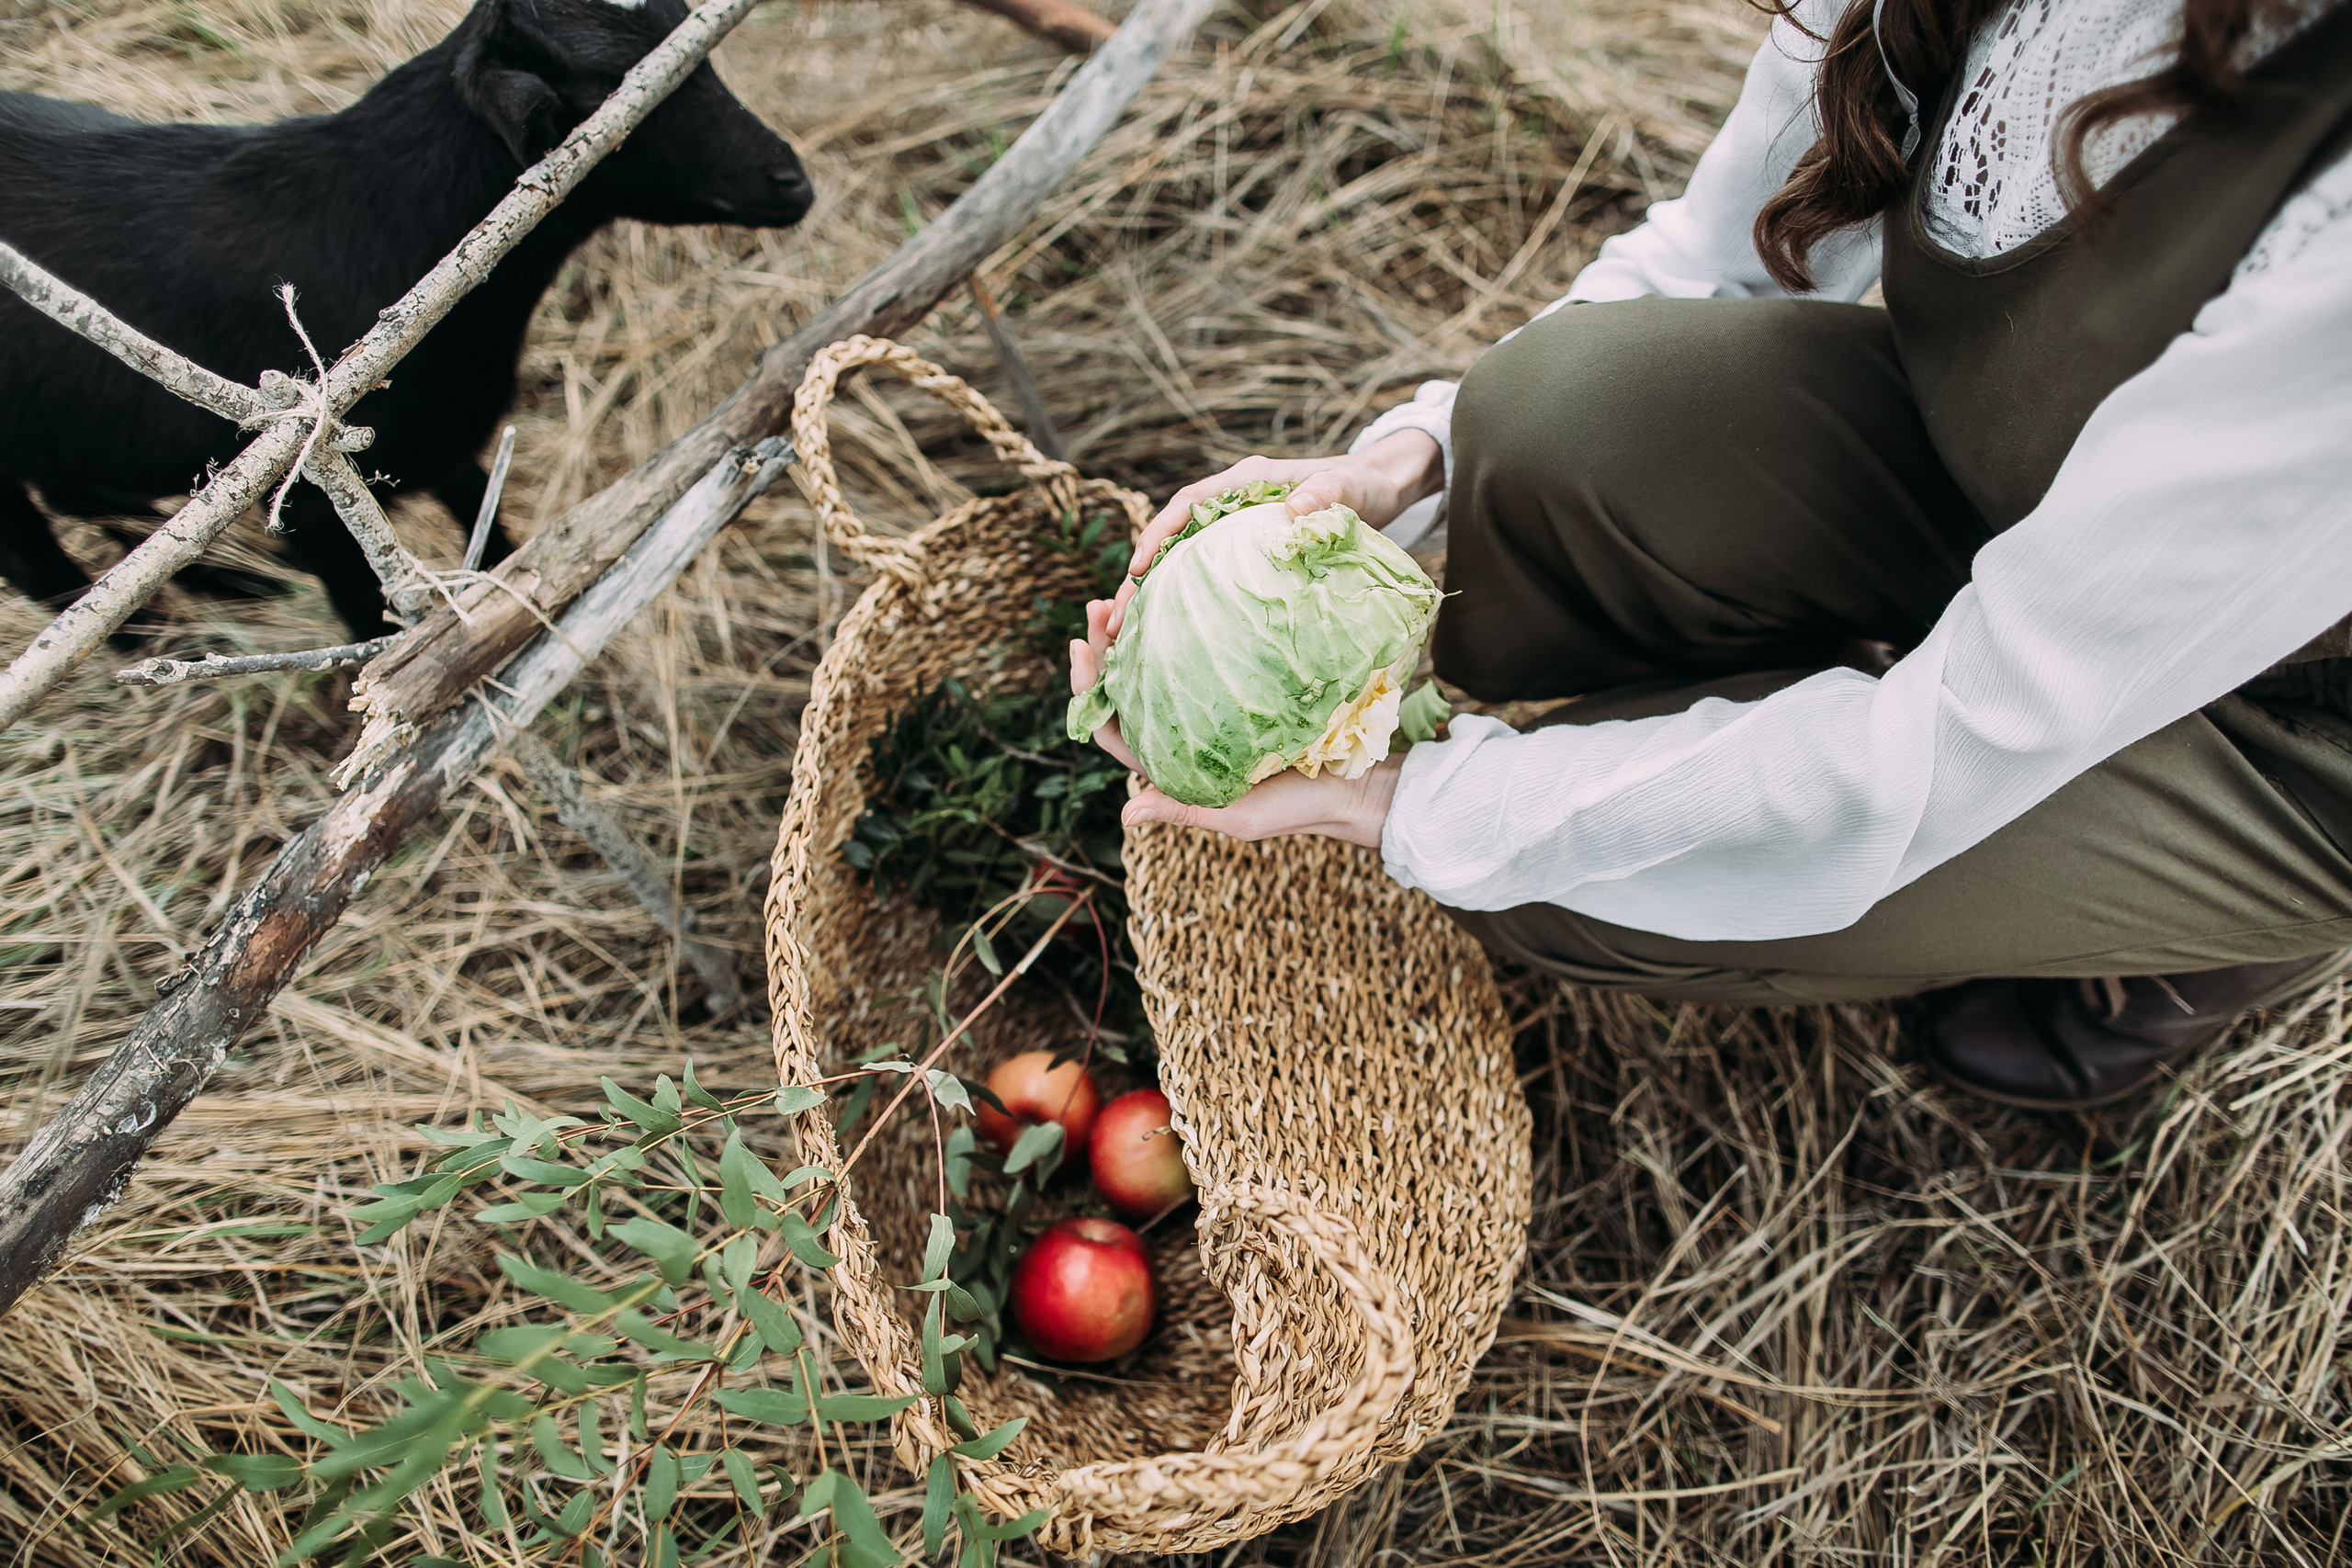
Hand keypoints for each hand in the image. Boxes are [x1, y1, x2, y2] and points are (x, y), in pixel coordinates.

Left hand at [1067, 600, 1401, 848]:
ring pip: (1155, 666)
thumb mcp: (1239, 816)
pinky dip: (1182, 626)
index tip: (1081, 647)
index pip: (1111, 729)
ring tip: (1129, 588)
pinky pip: (1199, 655)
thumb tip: (1126, 814)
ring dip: (1137, 630)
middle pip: (1124, 689)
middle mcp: (1180, 735)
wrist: (1352, 785)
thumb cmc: (1295, 808)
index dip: (1088, 691)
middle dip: (1104, 647)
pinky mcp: (1237, 689)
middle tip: (1100, 605)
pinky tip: (1180, 595)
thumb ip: (1184, 809)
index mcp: (1169, 767)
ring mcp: (1207, 710)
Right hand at [1108, 430, 1440, 637]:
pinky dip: (1187, 603)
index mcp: (1245, 483)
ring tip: (1132, 640)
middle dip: (1141, 579)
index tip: (1135, 569)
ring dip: (1157, 597)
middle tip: (1117, 622)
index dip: (1156, 535)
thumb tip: (1293, 511)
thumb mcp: (1348, 489)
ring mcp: (1238, 531)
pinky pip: (1208, 577)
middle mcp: (1233, 505)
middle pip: (1172, 539)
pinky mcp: (1249, 554)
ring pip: (1184, 562)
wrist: (1382, 488)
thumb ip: (1325, 496)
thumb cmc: (1363, 486)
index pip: (1186, 505)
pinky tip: (1176, 639)